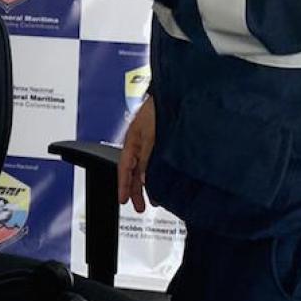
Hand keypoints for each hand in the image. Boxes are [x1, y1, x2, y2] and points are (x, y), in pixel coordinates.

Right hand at [118, 97, 155, 212]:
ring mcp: (151, 140)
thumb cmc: (159, 106)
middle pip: (133, 170)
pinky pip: (155, 160)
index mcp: (132, 139)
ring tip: (153, 198)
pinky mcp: (163, 139)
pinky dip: (155, 173)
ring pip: (145, 166)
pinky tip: (162, 180)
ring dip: (146, 183)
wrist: (176, 93)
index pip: (123, 167)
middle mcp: (141, 141)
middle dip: (135, 189)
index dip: (123, 185)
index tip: (123, 200)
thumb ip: (146, 157)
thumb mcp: (150, 134)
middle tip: (139, 206)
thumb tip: (143, 178)